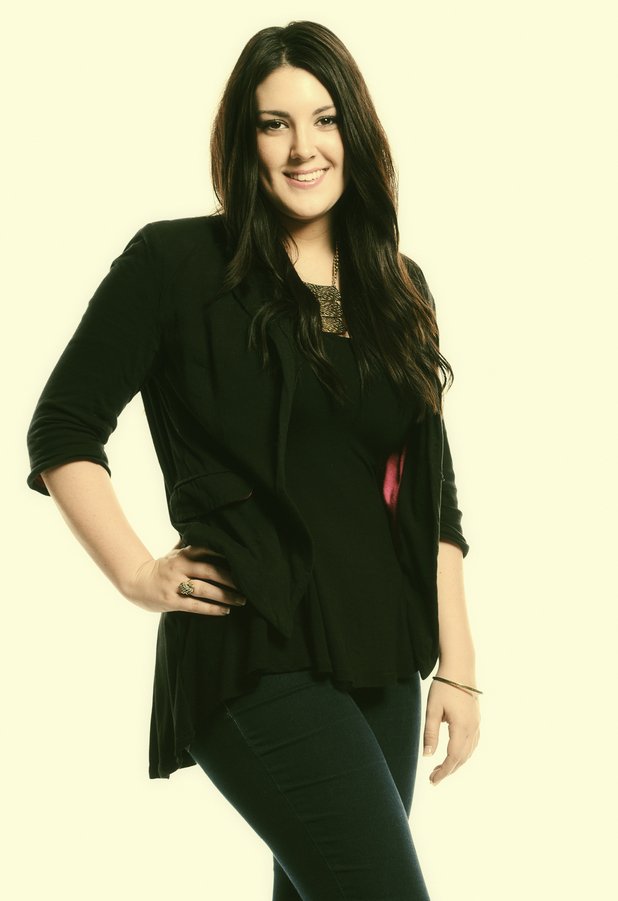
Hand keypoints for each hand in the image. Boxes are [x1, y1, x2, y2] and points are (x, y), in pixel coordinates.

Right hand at [124, 544, 246, 615]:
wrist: (136, 583)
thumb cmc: (162, 567)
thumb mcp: (174, 553)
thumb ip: (190, 544)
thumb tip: (208, 531)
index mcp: (182, 554)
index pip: (206, 549)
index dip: (225, 553)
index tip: (242, 558)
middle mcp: (179, 567)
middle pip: (209, 571)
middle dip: (230, 579)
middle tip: (247, 584)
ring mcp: (175, 584)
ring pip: (204, 590)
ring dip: (225, 596)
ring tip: (240, 600)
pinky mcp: (172, 601)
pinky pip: (195, 606)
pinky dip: (212, 609)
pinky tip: (225, 611)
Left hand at [422, 677, 480, 785]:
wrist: (460, 667)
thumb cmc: (444, 686)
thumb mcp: (432, 709)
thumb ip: (430, 733)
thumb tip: (427, 756)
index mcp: (462, 727)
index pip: (453, 757)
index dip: (444, 771)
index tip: (433, 780)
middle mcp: (473, 728)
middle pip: (462, 757)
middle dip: (449, 770)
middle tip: (433, 778)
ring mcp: (477, 724)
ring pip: (469, 752)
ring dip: (457, 762)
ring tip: (442, 768)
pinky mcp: (477, 719)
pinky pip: (473, 743)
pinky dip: (464, 753)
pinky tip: (457, 754)